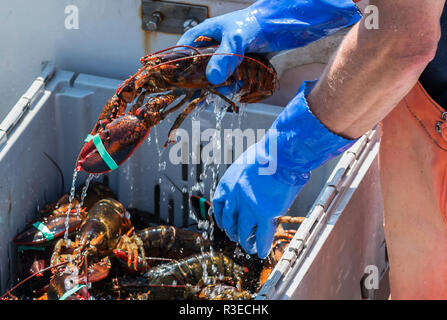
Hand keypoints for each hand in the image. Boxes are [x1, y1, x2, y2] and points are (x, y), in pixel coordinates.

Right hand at [177, 0, 360, 84]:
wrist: (284, 25)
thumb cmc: (258, 23)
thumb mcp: (237, 39)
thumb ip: (225, 57)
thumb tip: (213, 79)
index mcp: (203, 34)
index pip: (181, 53)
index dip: (179, 68)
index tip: (181, 84)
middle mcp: (212, 46)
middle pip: (198, 69)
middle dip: (206, 82)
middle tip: (214, 89)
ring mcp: (226, 56)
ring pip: (216, 77)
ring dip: (224, 85)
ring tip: (235, 85)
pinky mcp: (239, 64)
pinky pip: (231, 79)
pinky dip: (236, 84)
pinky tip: (243, 84)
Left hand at [212, 81, 355, 257]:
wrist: (282, 155)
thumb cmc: (270, 154)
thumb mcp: (249, 161)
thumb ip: (247, 175)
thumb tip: (254, 178)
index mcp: (228, 183)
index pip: (218, 204)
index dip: (221, 217)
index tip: (224, 223)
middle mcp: (234, 197)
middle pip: (230, 220)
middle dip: (233, 231)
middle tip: (236, 237)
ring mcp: (249, 207)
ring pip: (244, 231)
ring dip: (246, 242)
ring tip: (249, 247)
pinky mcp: (265, 214)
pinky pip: (261, 235)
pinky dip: (261, 245)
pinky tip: (262, 252)